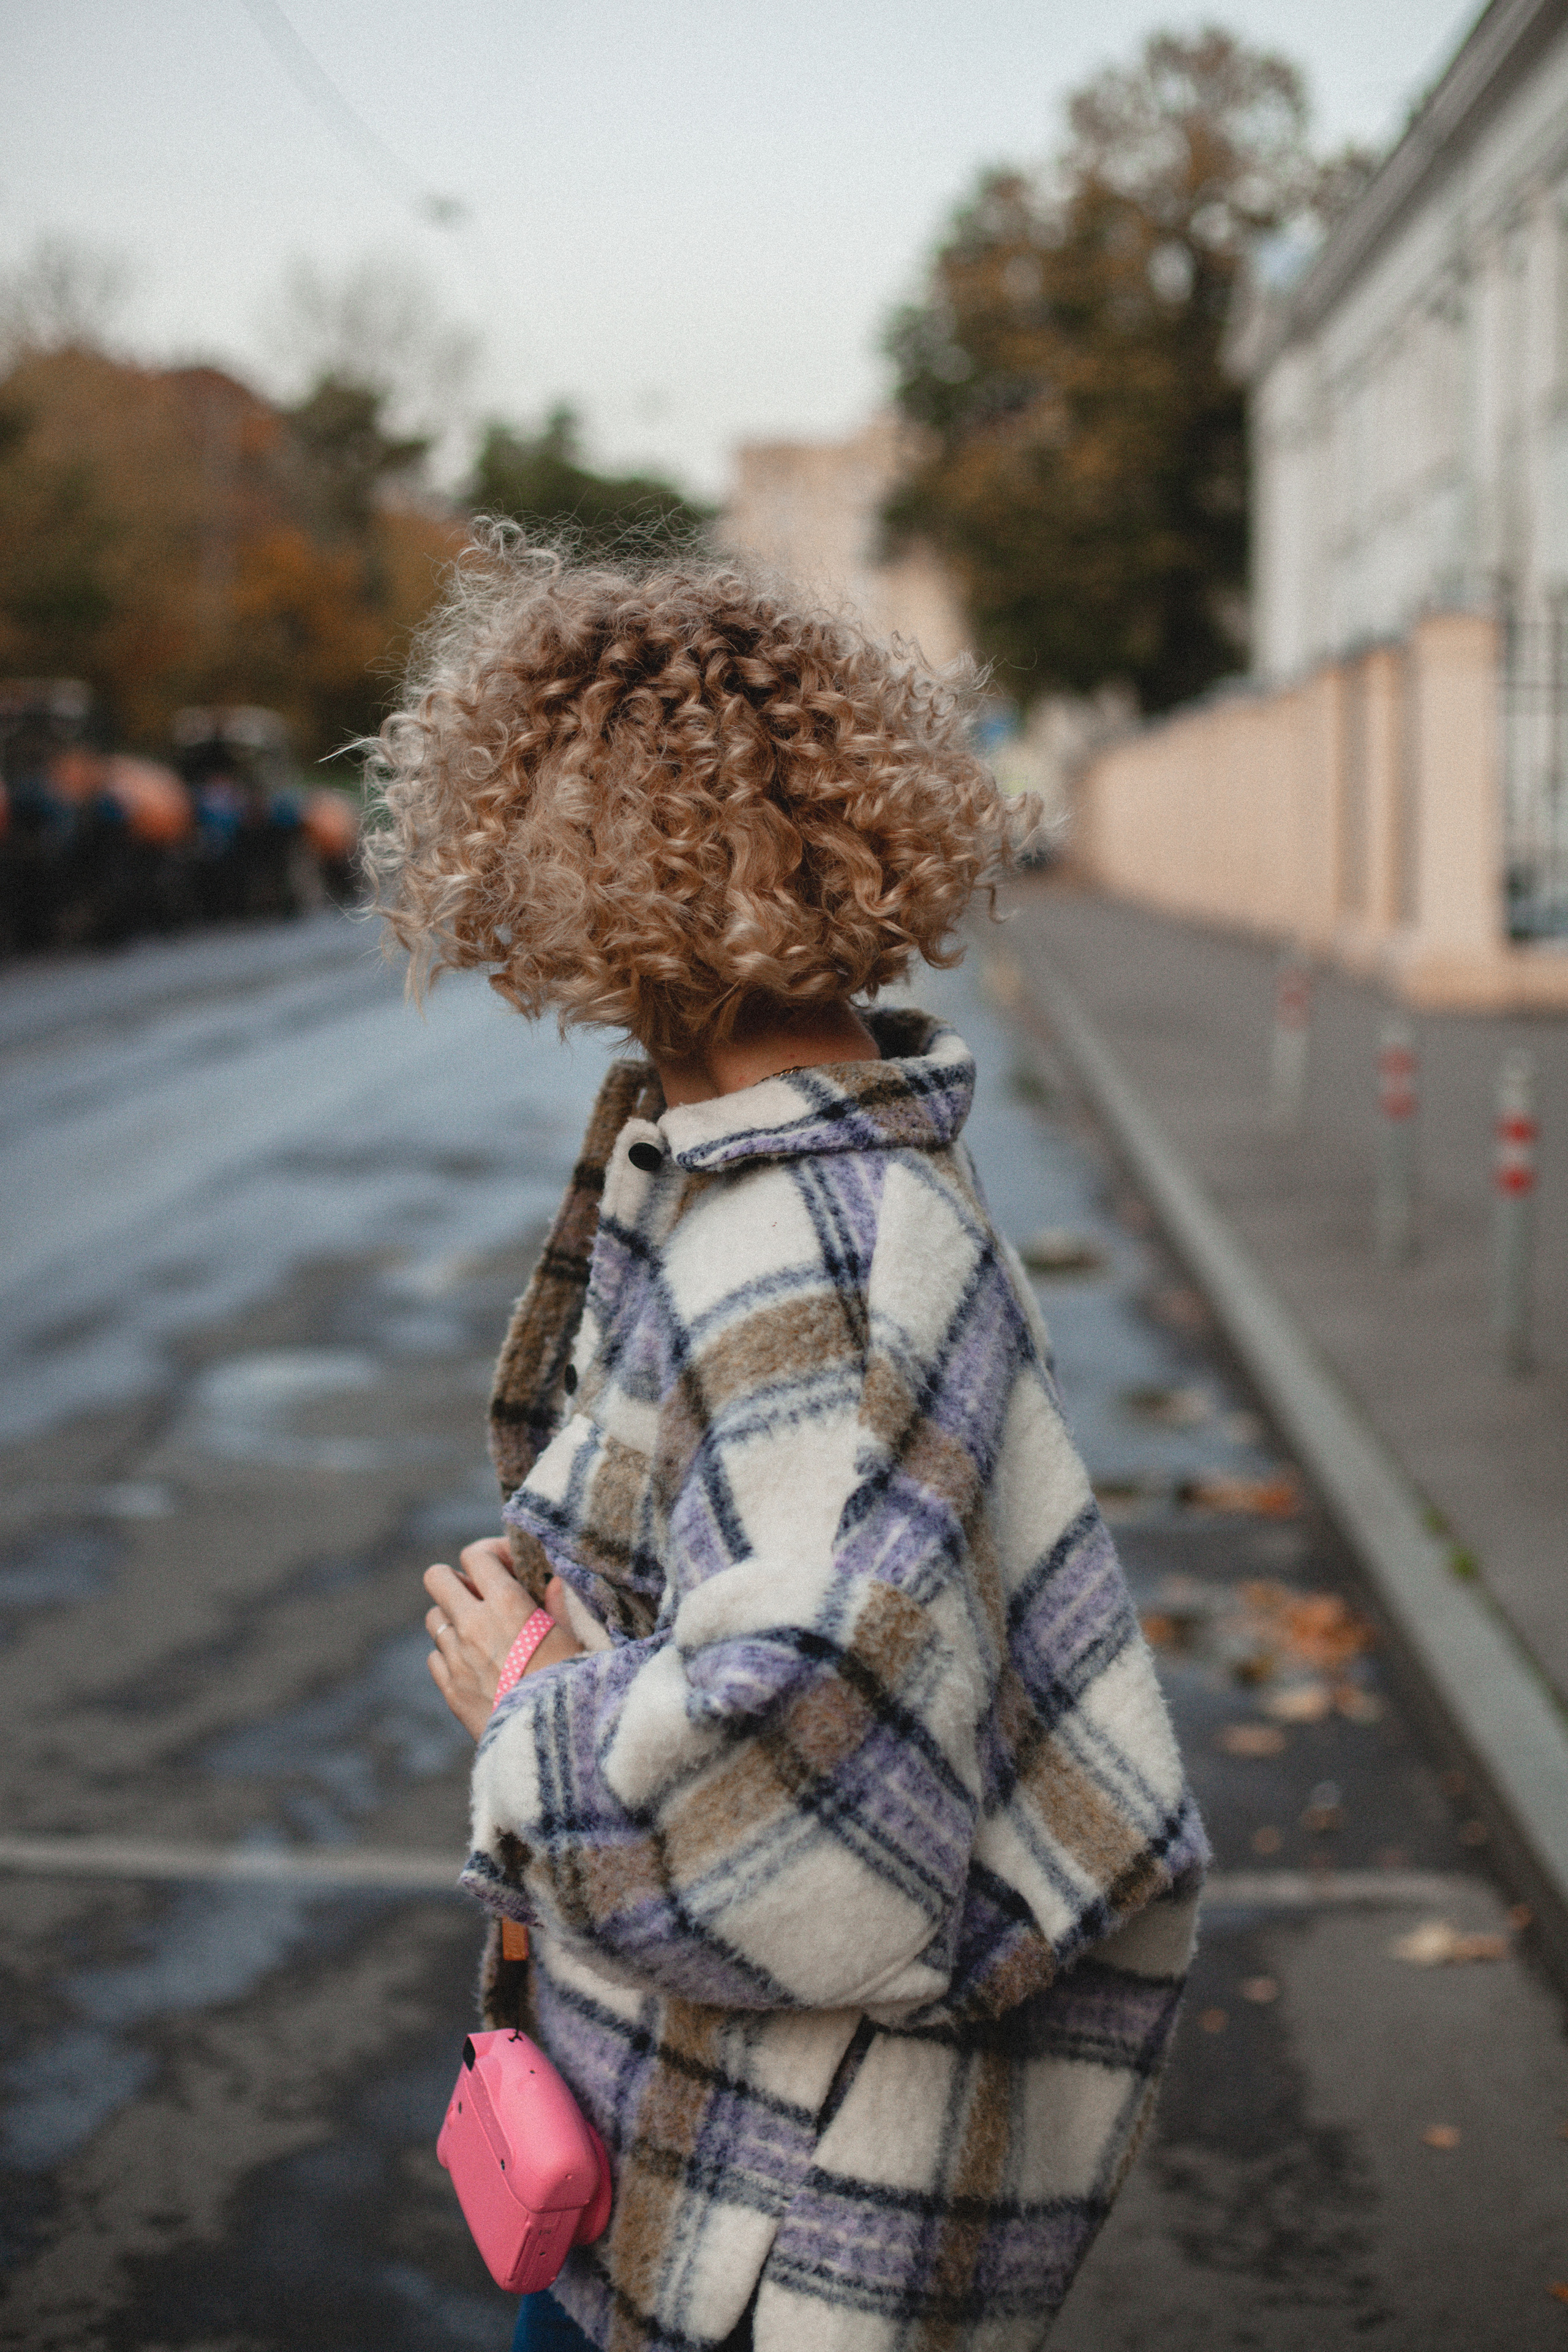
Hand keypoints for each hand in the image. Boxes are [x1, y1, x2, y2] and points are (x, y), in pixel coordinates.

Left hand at [423, 1538, 585, 1739]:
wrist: (551, 1745)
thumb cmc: (573, 1686)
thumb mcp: (575, 1639)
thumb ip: (558, 1605)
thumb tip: (552, 1582)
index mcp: (508, 1605)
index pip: (475, 1555)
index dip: (490, 1553)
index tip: (509, 1567)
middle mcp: (473, 1626)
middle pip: (437, 1577)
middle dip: (458, 1579)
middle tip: (483, 1594)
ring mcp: (456, 1659)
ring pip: (434, 1618)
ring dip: (453, 1618)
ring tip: (482, 1632)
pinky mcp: (450, 1690)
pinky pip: (435, 1657)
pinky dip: (451, 1654)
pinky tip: (478, 1665)